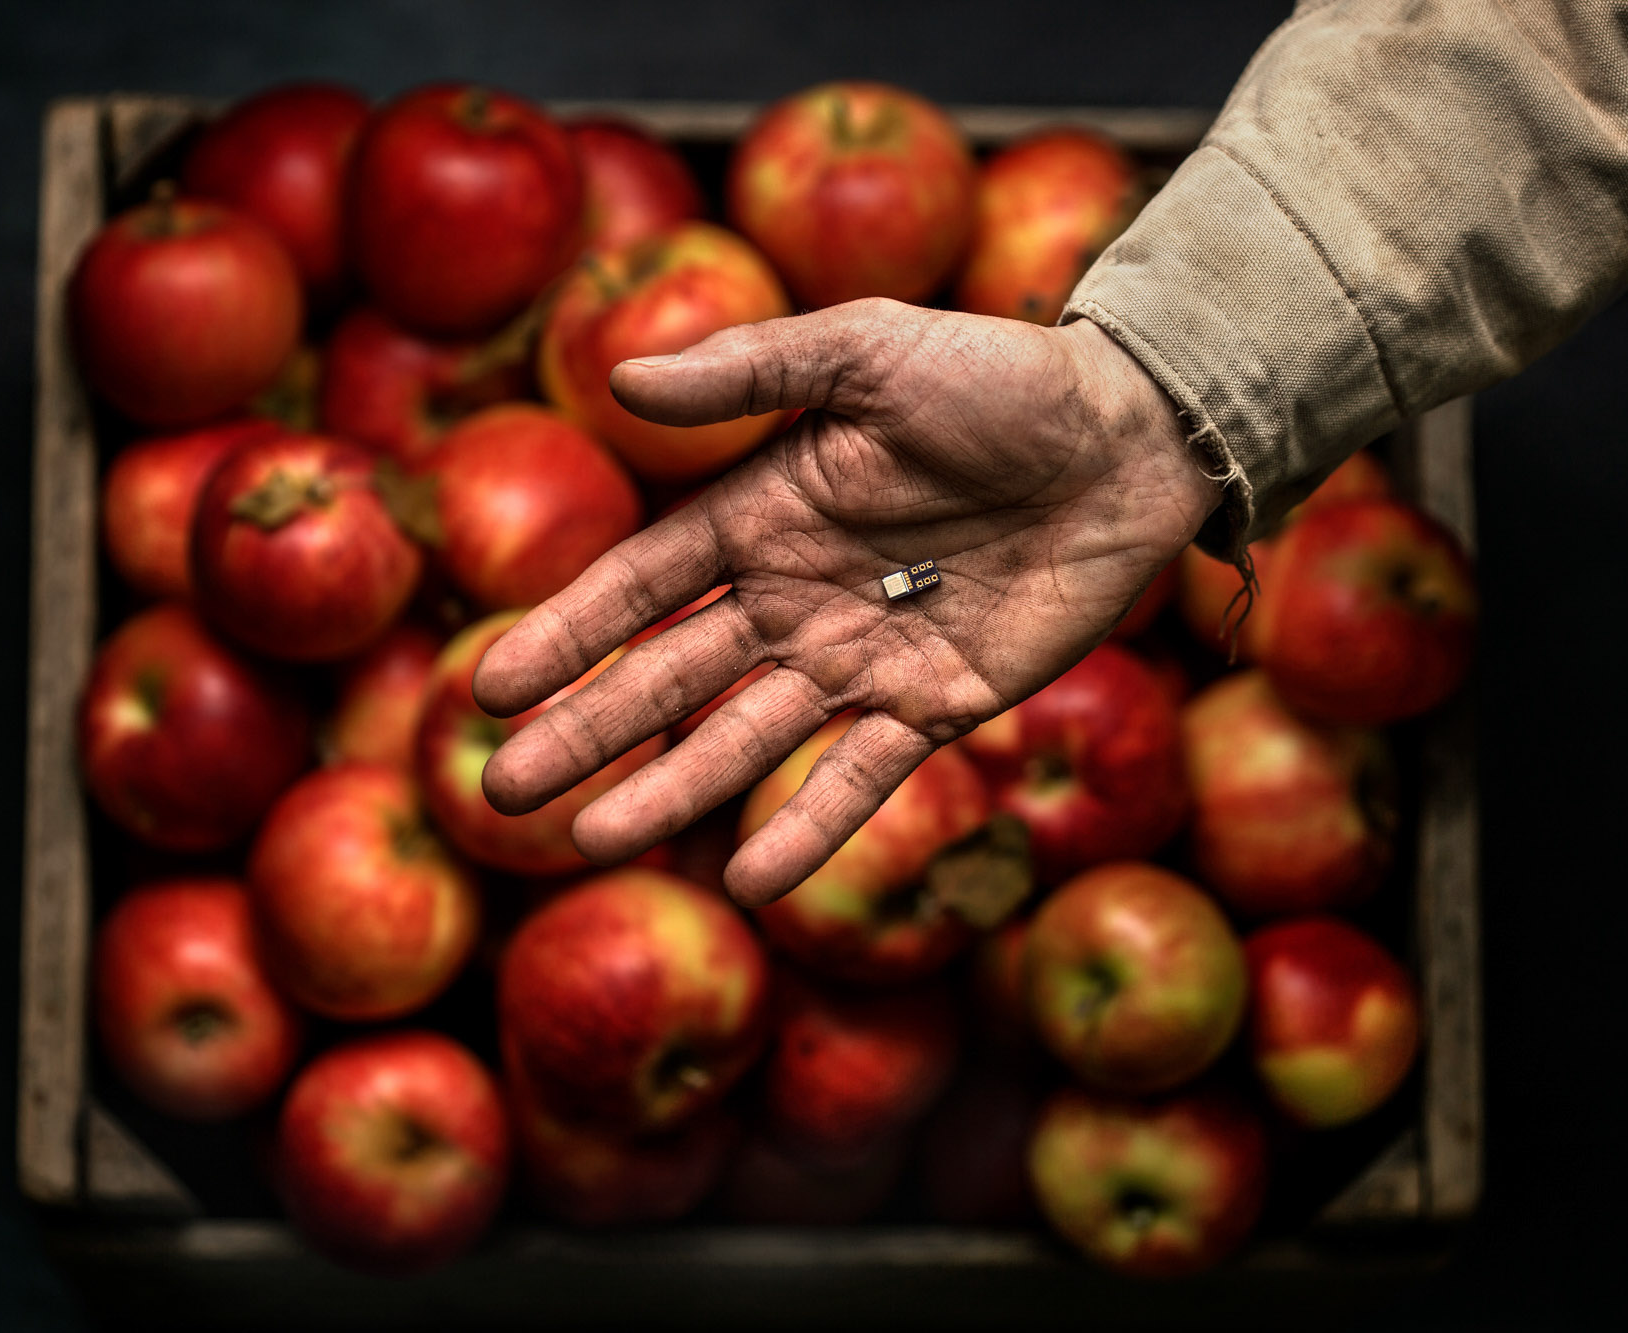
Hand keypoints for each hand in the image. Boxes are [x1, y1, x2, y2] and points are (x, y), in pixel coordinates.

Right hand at [474, 299, 1217, 905]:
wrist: (1133, 435)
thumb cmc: (998, 377)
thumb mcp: (868, 350)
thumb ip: (750, 372)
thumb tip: (619, 380)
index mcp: (762, 512)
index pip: (641, 585)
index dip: (569, 635)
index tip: (494, 689)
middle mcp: (795, 595)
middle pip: (671, 675)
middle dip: (589, 730)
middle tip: (503, 790)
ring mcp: (862, 657)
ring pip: (746, 737)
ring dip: (671, 792)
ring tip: (594, 841)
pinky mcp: (938, 704)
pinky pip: (860, 775)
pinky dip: (808, 825)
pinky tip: (750, 879)